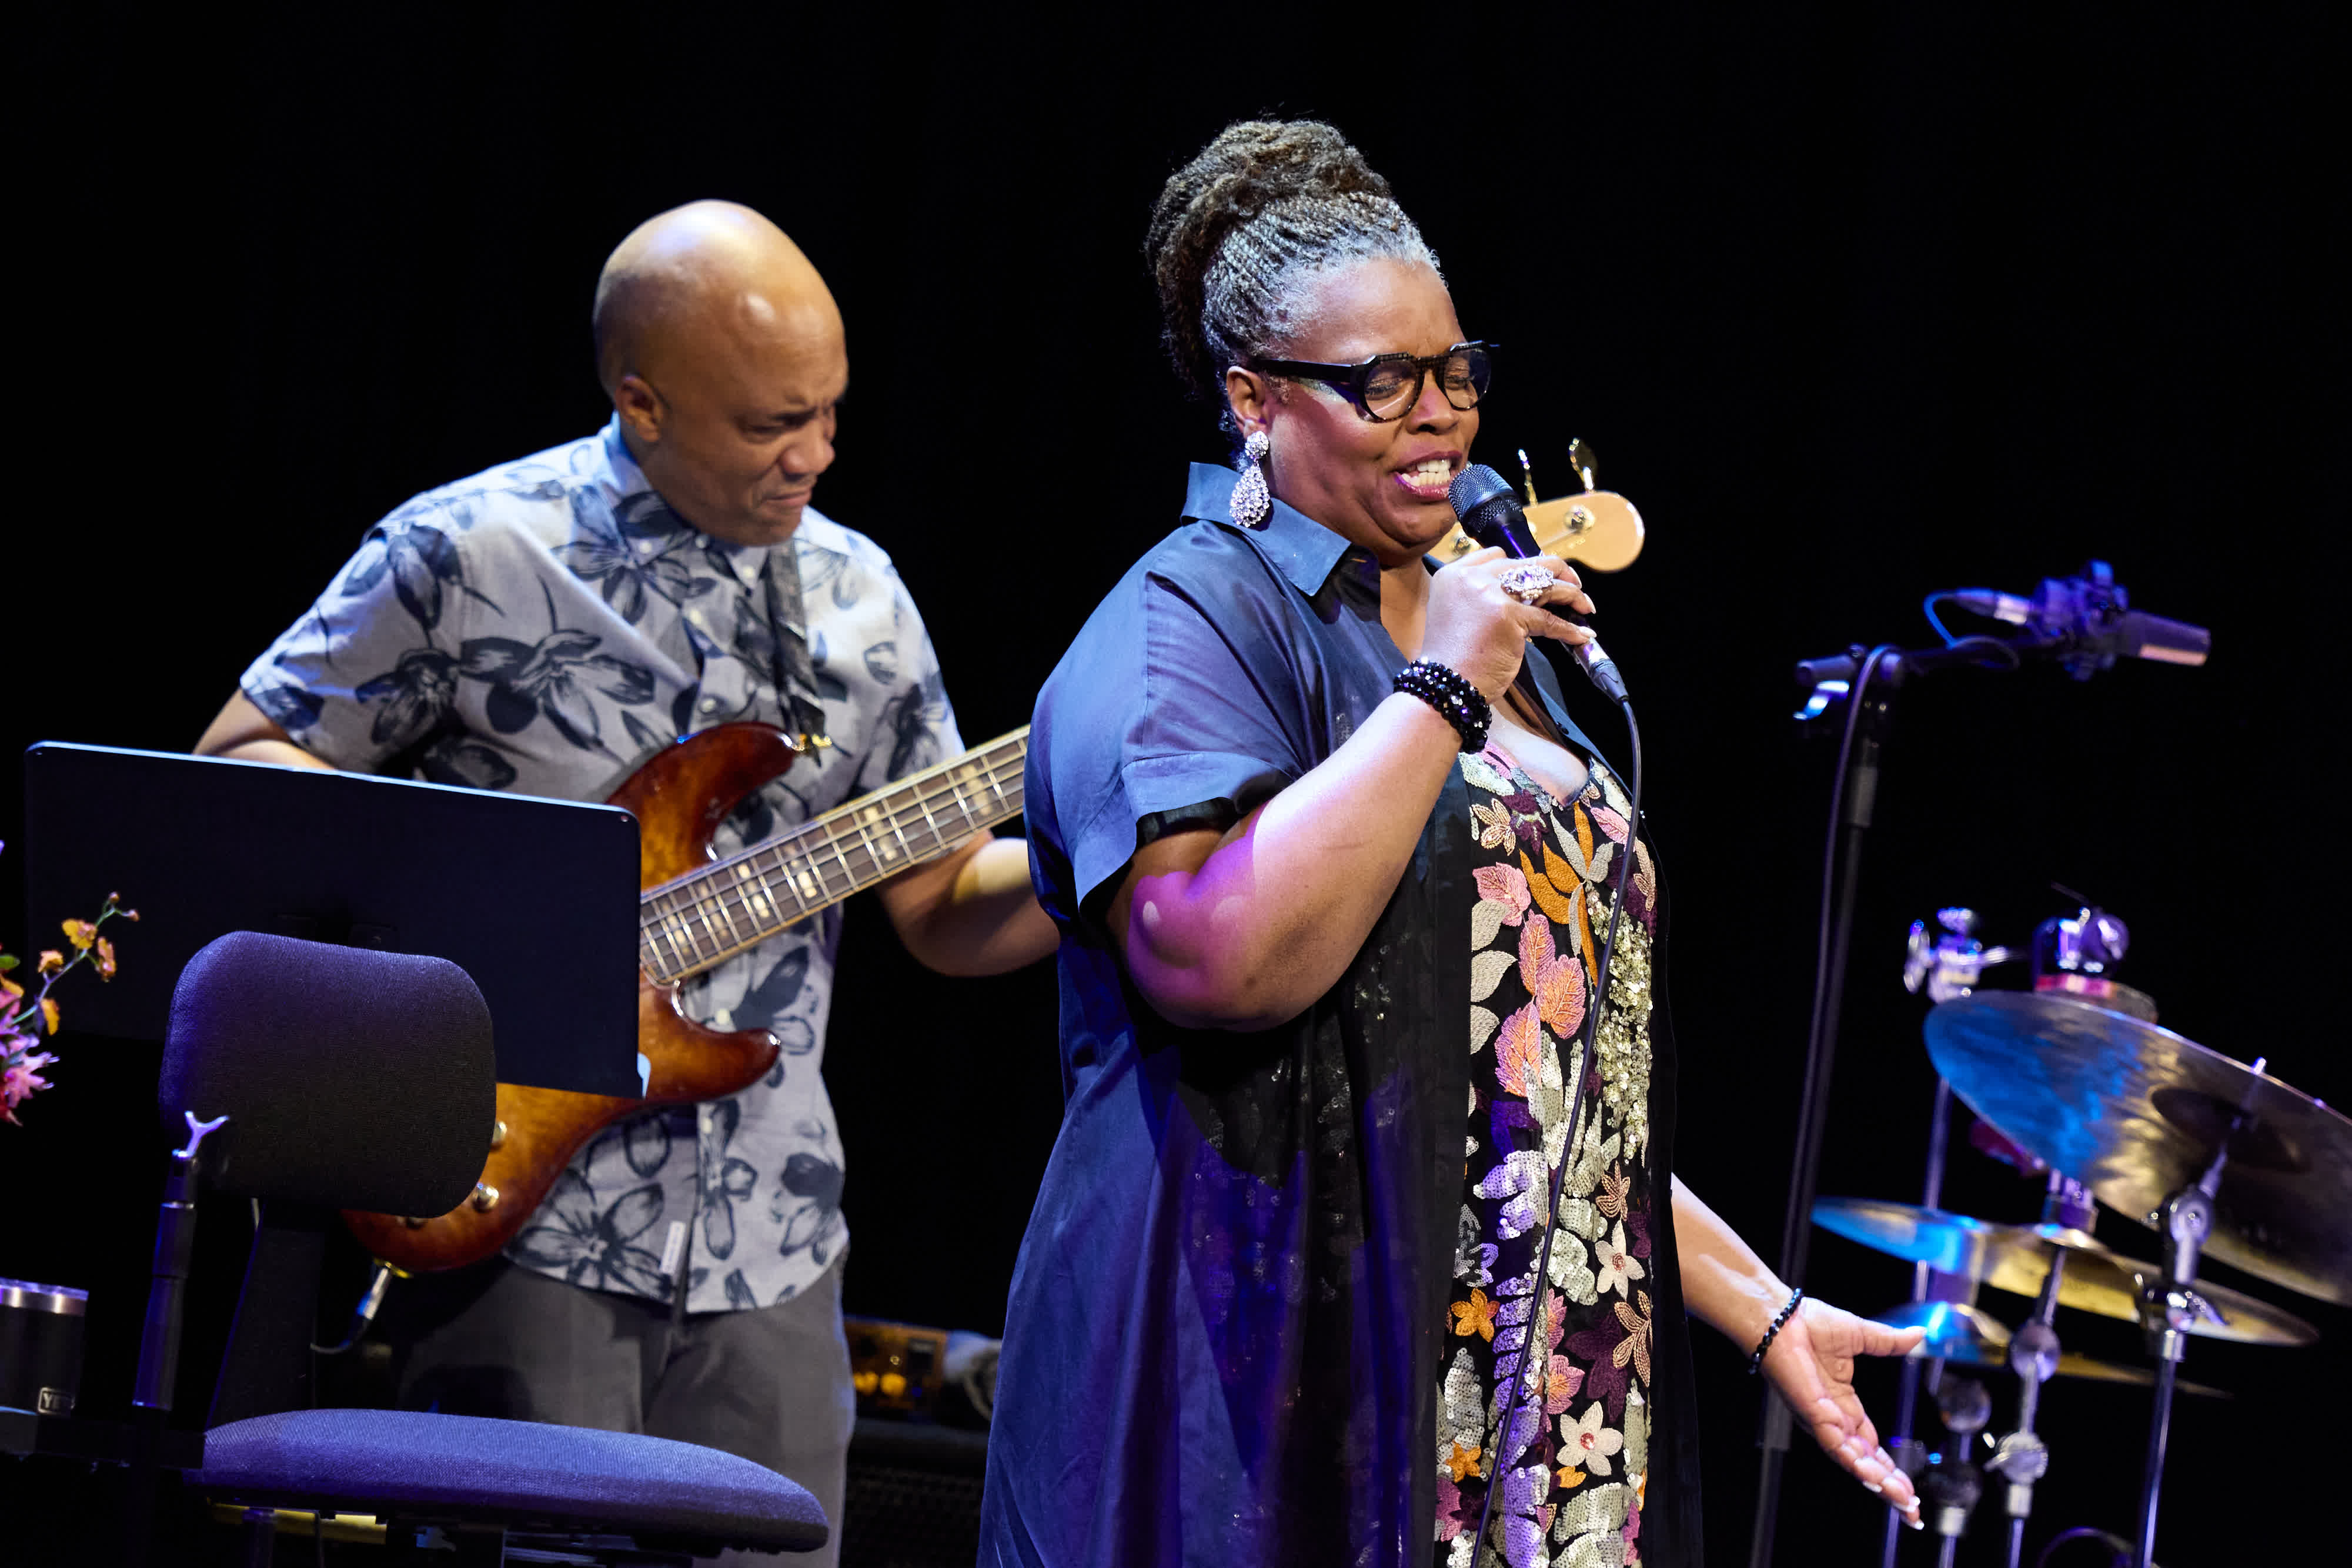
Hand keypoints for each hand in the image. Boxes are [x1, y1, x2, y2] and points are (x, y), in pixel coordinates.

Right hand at [1419, 547, 1593, 699]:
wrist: (1444, 685)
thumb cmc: (1451, 659)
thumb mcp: (1456, 614)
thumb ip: (1479, 597)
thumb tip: (1520, 593)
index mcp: (1454, 574)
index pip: (1496, 555)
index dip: (1522, 564)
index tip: (1539, 575)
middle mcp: (1471, 577)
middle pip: (1525, 564)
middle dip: (1556, 571)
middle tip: (1573, 583)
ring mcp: (1491, 594)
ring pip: (1543, 584)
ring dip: (1571, 594)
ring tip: (1585, 606)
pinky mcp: (1509, 616)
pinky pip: (1549, 619)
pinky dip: (1569, 629)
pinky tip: (1581, 635)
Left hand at [1759, 1297, 1926, 1528]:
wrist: (1780, 1317)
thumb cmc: (1809, 1323)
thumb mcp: (1860, 1335)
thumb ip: (1889, 1342)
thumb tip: (1919, 1335)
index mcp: (1844, 1406)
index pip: (1872, 1446)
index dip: (1891, 1469)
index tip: (1911, 1491)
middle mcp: (1833, 1420)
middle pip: (1866, 1463)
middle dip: (1890, 1487)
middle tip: (1913, 1512)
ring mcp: (1822, 1421)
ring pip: (1853, 1462)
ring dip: (1878, 1482)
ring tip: (1903, 1502)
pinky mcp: (1812, 1416)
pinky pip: (1835, 1446)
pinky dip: (1854, 1462)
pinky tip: (1874, 1477)